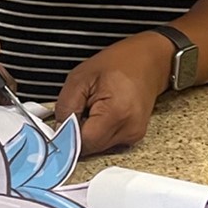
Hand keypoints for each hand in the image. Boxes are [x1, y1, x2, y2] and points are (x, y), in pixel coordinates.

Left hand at [54, 35, 173, 152]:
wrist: (148, 60)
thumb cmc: (118, 63)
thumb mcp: (80, 77)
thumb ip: (65, 107)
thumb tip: (59, 131)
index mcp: (116, 113)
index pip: (84, 142)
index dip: (68, 134)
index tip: (62, 122)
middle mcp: (129, 129)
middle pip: (90, 147)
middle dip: (78, 132)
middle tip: (81, 108)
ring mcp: (134, 135)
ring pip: (97, 147)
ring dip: (89, 132)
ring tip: (95, 107)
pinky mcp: (134, 136)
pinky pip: (107, 142)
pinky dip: (99, 131)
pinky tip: (103, 113)